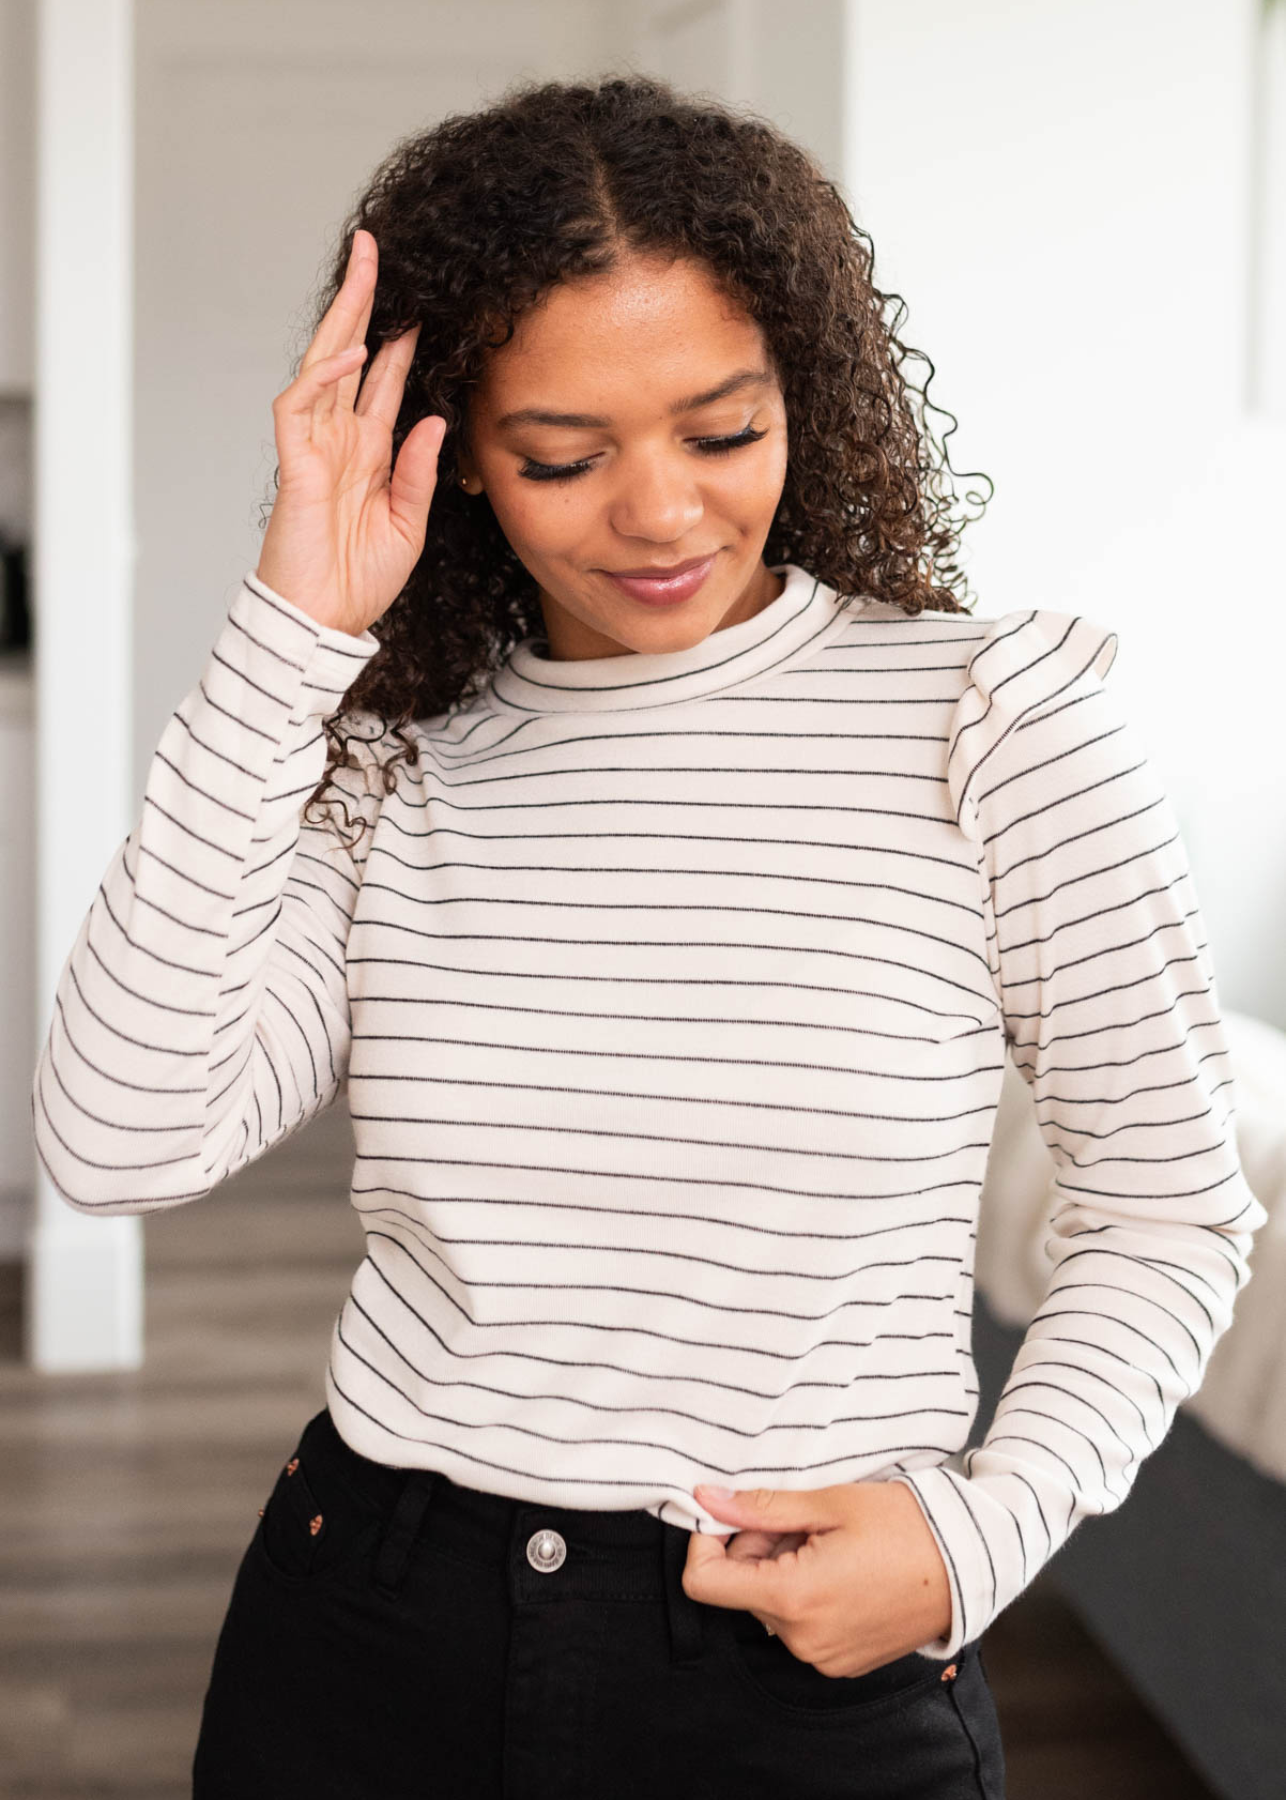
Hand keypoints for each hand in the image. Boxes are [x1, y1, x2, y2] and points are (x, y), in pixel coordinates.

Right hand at [255, 227, 446, 637]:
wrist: (326, 619)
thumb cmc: (360, 580)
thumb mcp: (409, 524)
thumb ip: (418, 471)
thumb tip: (436, 420)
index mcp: (368, 452)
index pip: (381, 381)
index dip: (397, 341)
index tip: (421, 304)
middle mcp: (339, 440)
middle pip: (349, 354)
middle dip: (363, 301)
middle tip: (374, 250)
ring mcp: (314, 447)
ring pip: (323, 363)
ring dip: (342, 316)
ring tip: (363, 269)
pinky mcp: (294, 464)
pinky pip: (300, 405)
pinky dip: (323, 376)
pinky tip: (351, 351)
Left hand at [684, 1480, 952, 1677]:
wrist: (970, 1565)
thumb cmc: (905, 1526)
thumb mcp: (830, 1503)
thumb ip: (761, 1506)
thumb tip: (705, 1498)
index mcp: (794, 1599)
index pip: (704, 1583)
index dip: (705, 1543)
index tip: (729, 1514)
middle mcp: (802, 1640)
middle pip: (742, 1589)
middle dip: (757, 1548)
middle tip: (802, 1519)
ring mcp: (823, 1657)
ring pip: (771, 1605)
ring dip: (782, 1568)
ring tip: (828, 1540)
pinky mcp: (840, 1662)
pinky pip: (799, 1625)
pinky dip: (805, 1593)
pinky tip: (841, 1566)